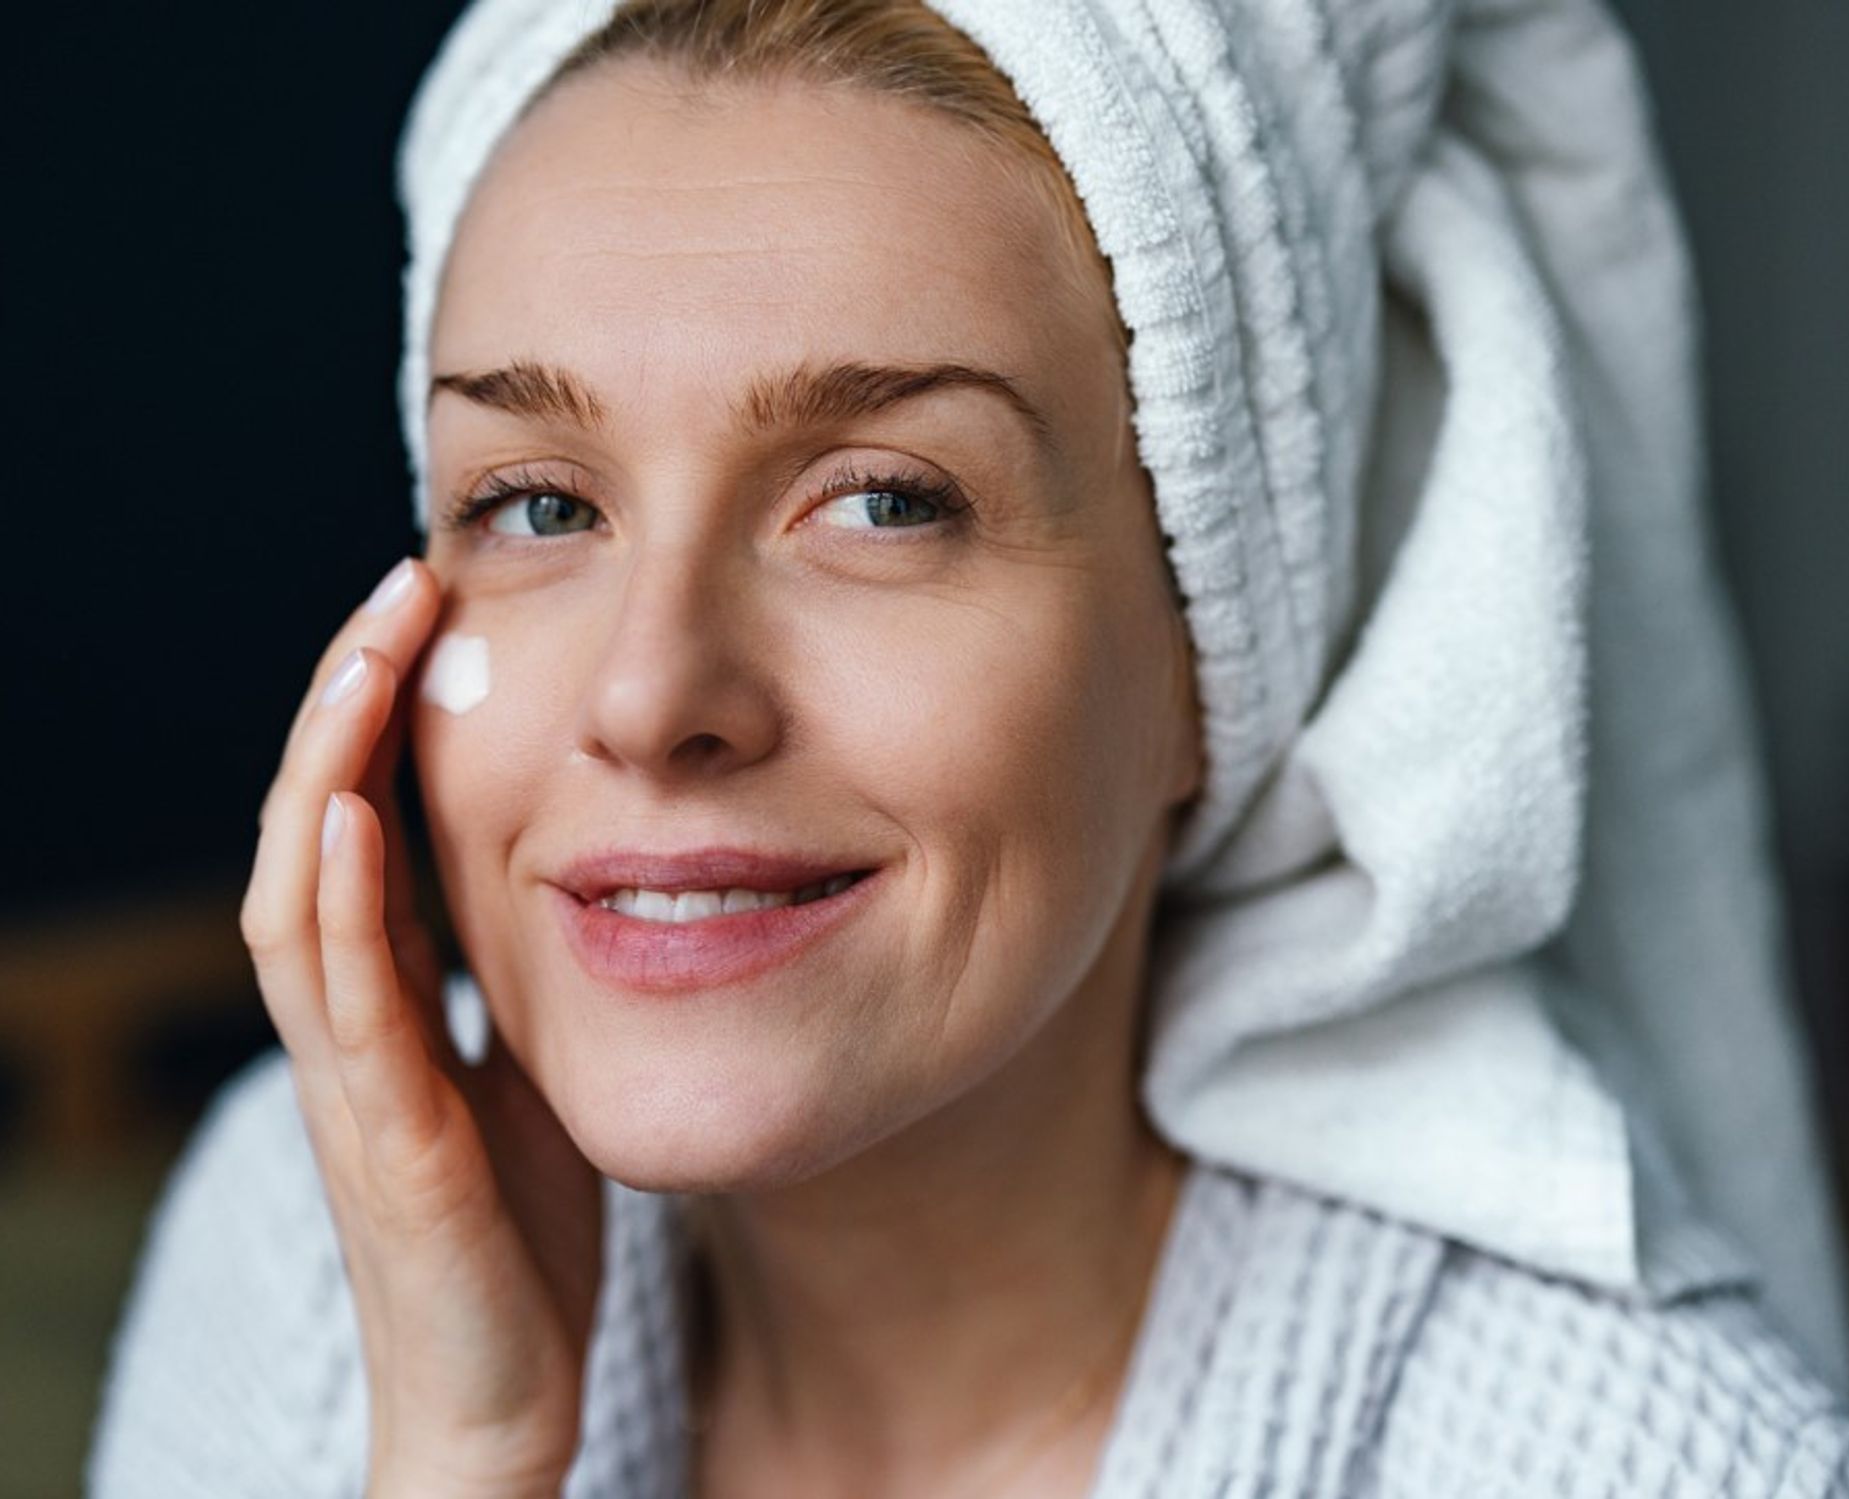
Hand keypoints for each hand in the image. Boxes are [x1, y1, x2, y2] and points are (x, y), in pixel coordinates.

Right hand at [238, 558, 603, 1496]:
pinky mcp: (390, 1150)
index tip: (440, 606)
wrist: (506, 1401)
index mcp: (396, 1001)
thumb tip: (593, 875)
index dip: (388, 716)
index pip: (372, 826)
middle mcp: (358, 1025)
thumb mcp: (538, 1071)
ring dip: (328, 768)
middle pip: (319, 830)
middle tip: (406, 583)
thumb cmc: (519, 1238)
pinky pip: (346, 1012)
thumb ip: (536, 979)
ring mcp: (360, 1085)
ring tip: (369, 654)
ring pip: (305, 897)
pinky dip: (338, 907)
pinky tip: (352, 820)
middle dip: (355, 703)